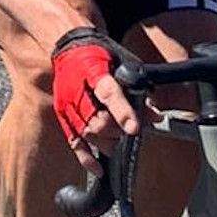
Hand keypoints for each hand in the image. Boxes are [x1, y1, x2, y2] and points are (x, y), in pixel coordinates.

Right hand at [51, 27, 138, 167]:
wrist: (69, 48)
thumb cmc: (99, 54)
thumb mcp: (122, 62)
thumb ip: (137, 88)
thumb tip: (154, 114)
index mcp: (93, 71)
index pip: (107, 93)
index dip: (122, 112)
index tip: (135, 128)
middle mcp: (76, 90)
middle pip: (97, 120)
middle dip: (118, 131)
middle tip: (133, 133)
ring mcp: (67, 104)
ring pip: (86, 133)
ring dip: (107, 143)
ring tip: (120, 143)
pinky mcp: (62, 115)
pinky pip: (72, 140)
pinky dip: (85, 157)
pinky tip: (98, 168)